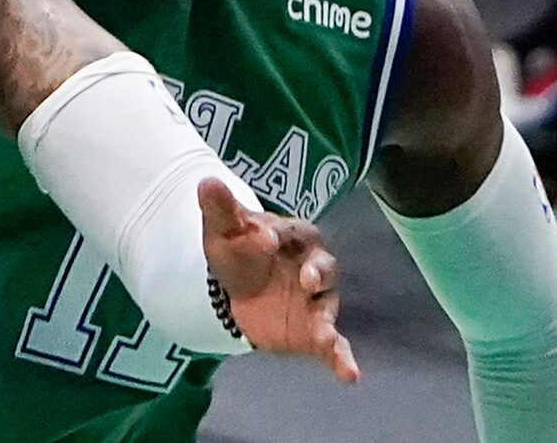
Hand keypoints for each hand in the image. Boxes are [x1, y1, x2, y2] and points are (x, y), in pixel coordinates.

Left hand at [200, 178, 359, 384]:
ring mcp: (315, 301)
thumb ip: (220, 208)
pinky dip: (342, 358)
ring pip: (328, 306)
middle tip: (308, 279)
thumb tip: (207, 181)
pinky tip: (350, 374)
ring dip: (327, 320)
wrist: (239, 289)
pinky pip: (334, 345)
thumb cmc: (238, 250)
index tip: (265, 239)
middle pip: (323, 265)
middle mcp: (312, 265)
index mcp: (292, 234)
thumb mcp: (223, 230)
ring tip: (325, 334)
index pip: (290, 231)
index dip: (278, 234)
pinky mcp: (315, 331)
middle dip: (318, 271)